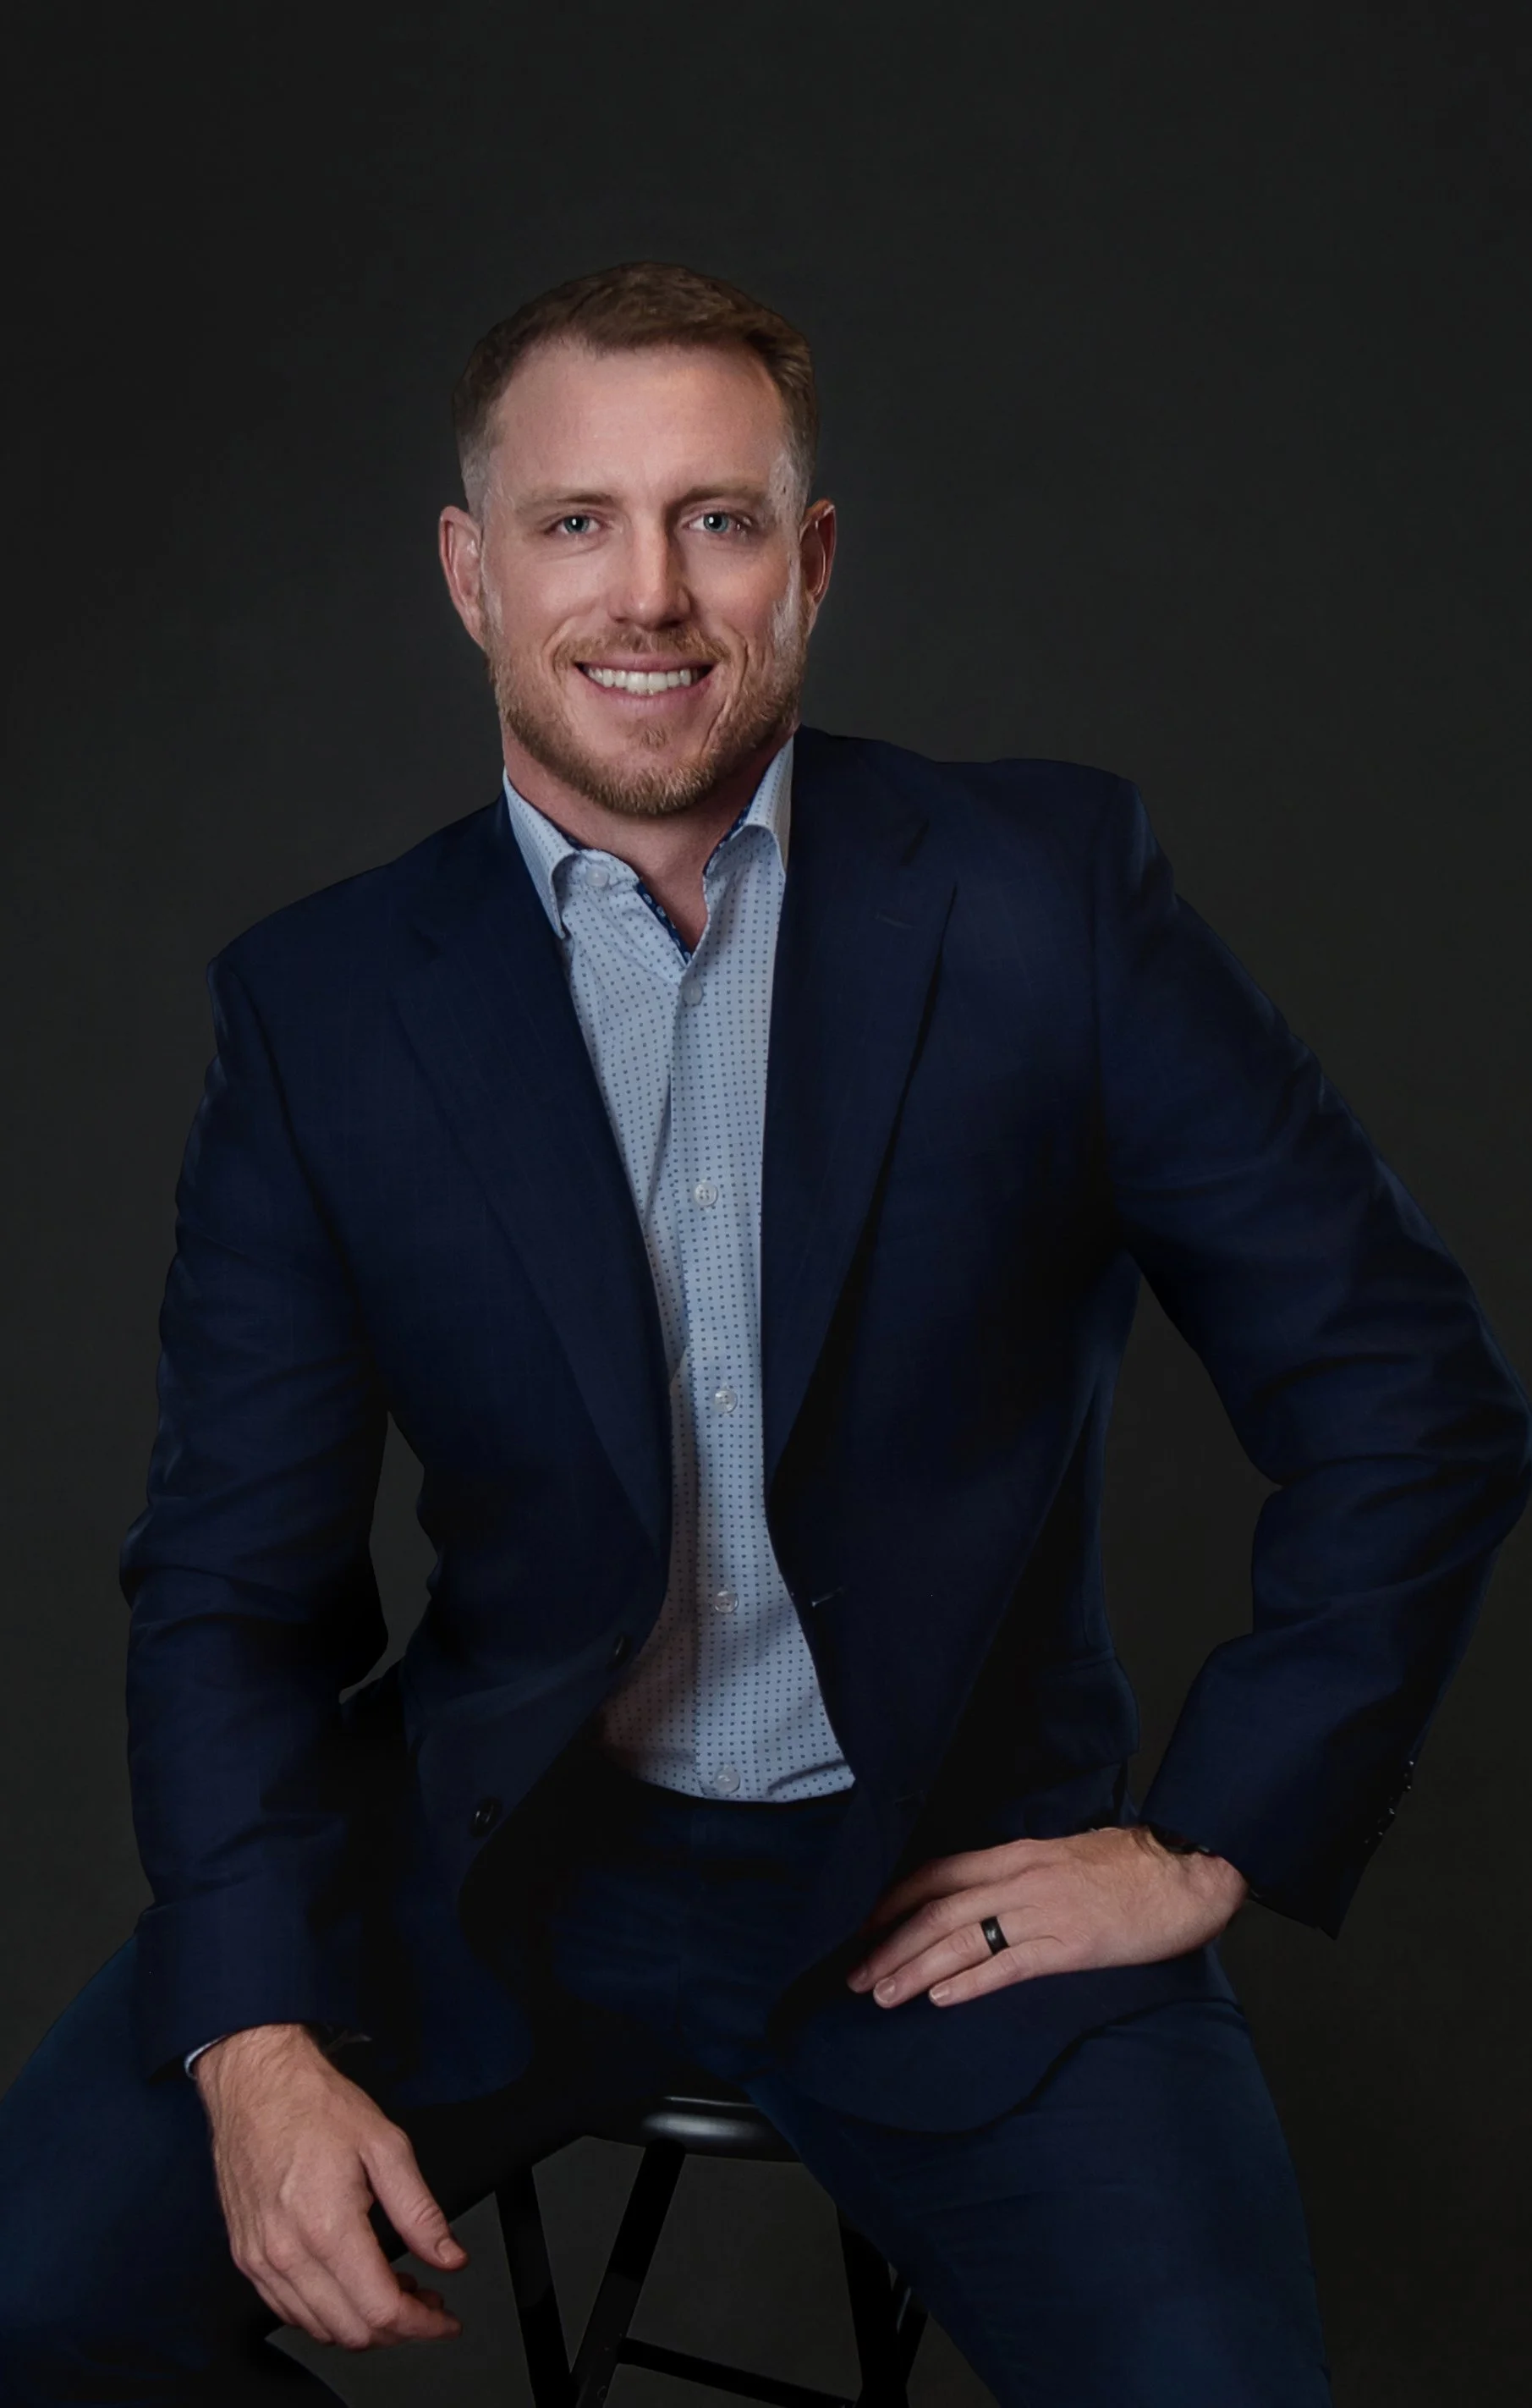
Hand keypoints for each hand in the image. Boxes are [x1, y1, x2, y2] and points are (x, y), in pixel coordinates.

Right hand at [194, 2023, 467, 2347]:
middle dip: (399, 2328)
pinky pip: (289, 2311)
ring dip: (363, 2325)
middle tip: (428, 2301)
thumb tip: (449, 2257)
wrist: (256, 2084)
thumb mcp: (386, 2146)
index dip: (423, 2324)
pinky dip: (326, 2313)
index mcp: (327, 2227)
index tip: (446, 2320)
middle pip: (352, 2332)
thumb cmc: (315, 2106)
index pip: (381, 2309)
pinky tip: (352, 2285)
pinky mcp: (247, 2257)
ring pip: (320, 2329)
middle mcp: (287, 2254)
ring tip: (396, 2290)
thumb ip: (421, 2212)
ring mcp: (261, 2260)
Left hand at [845, 1825, 1248, 2008]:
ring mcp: (1045, 1912)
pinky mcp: (1072, 1945)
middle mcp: (1022, 1878)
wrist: (1189, 1868)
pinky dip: (971, 1980)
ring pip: (964, 1938)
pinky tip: (942, 1998)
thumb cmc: (1133, 1865)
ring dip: (917, 1968)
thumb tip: (987, 1896)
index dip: (895, 1900)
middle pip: (938, 1909)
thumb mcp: (1065, 1856)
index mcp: (1018, 1854)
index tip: (863, 1926)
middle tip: (858, 1976)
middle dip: (892, 1944)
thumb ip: (1023, 1874)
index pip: (938, 1873)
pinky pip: (1011, 1963)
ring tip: (884, 1993)